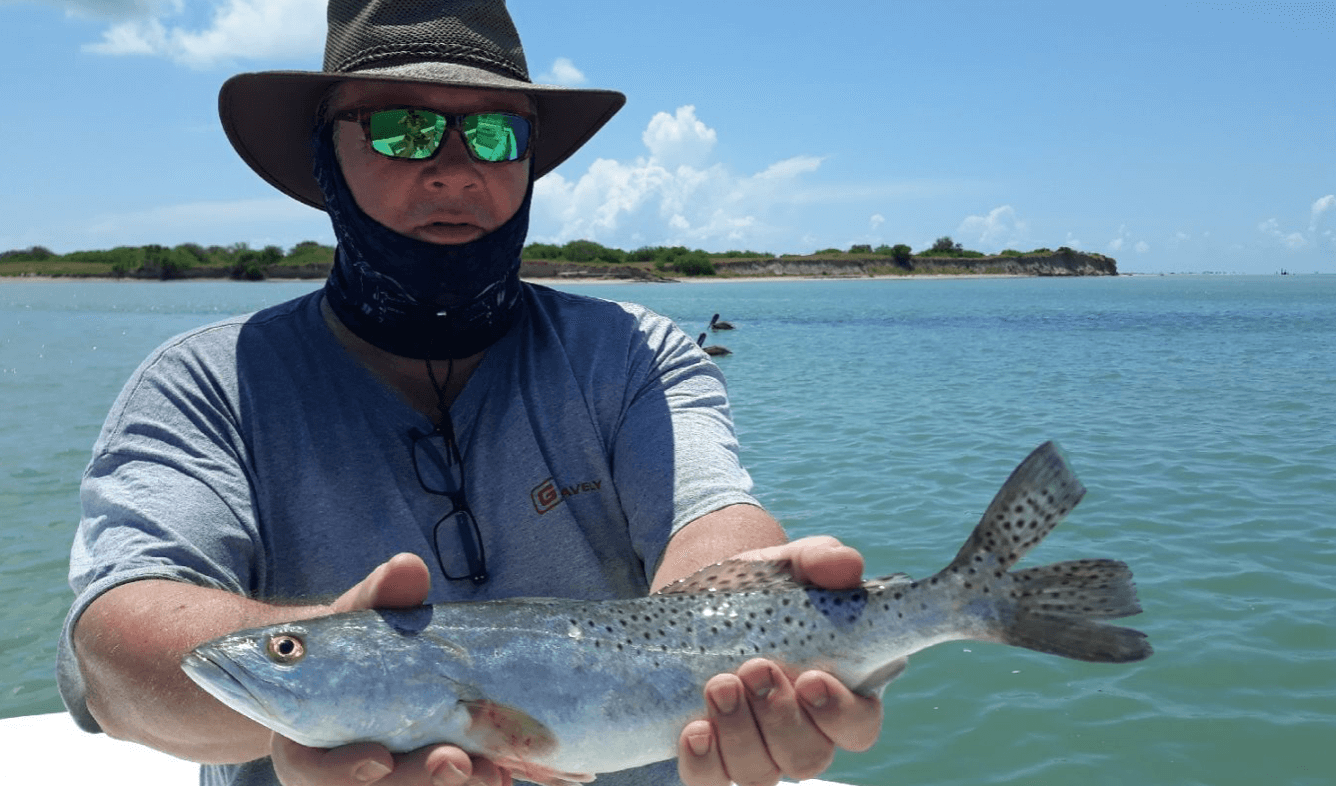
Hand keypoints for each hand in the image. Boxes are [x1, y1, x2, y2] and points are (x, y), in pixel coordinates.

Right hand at [271, 554, 510, 785]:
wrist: (366, 674)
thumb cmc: (355, 646)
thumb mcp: (359, 618)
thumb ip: (380, 597)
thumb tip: (406, 566)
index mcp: (306, 747)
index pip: (314, 773)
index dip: (344, 773)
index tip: (380, 760)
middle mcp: (341, 777)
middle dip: (418, 782)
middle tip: (458, 764)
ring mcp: (383, 785)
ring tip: (496, 771)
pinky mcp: (421, 781)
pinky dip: (478, 781)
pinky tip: (508, 769)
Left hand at [676, 537, 887, 785]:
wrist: (696, 599)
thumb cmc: (759, 586)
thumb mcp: (787, 565)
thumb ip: (820, 559)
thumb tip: (845, 564)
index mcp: (839, 688)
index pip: (860, 725)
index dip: (841, 714)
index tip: (812, 678)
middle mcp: (803, 729)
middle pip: (809, 757)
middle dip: (780, 719)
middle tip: (753, 669)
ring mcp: (756, 747)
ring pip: (761, 773)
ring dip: (740, 735)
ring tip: (717, 685)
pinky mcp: (712, 755)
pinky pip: (712, 782)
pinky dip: (703, 763)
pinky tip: (693, 730)